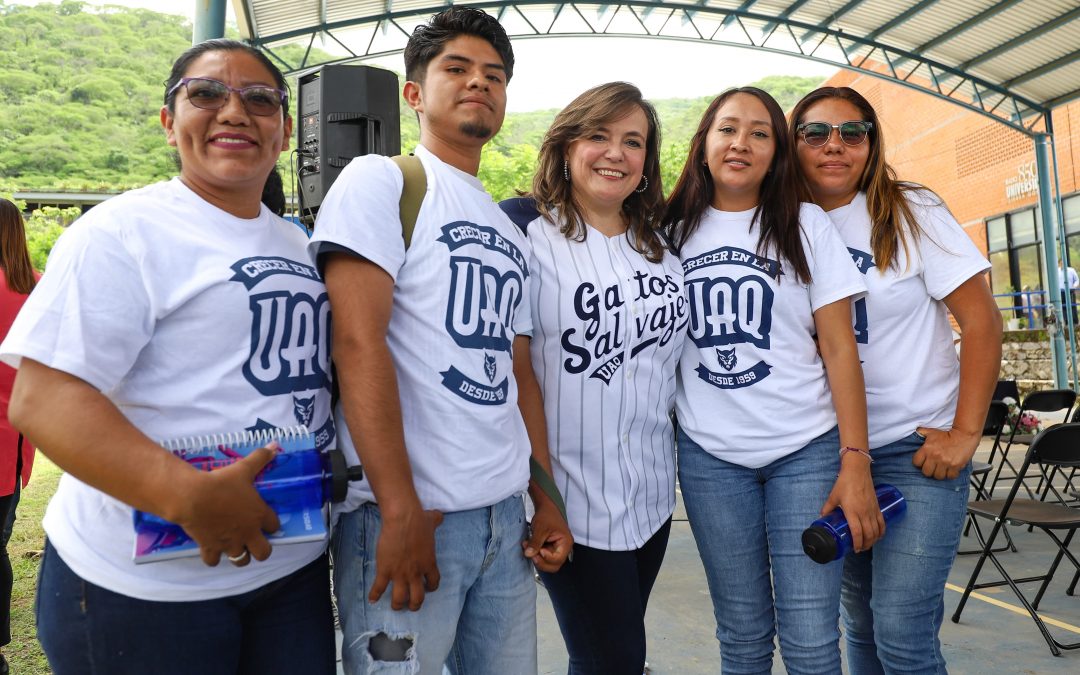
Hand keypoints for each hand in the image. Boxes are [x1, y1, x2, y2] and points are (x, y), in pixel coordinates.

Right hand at [172, 444, 280, 566]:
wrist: (194, 497)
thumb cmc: (222, 482)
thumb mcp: (243, 468)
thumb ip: (260, 458)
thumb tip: (275, 445)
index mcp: (259, 515)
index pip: (274, 526)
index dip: (271, 524)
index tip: (265, 521)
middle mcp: (248, 533)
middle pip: (264, 552)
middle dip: (260, 548)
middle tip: (254, 540)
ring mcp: (229, 543)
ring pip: (242, 561)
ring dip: (240, 555)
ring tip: (235, 547)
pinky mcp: (210, 548)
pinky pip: (213, 561)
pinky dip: (213, 557)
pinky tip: (211, 548)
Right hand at [369, 506, 443, 610]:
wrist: (403, 520)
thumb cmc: (418, 520)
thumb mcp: (432, 521)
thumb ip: (436, 521)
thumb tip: (439, 515)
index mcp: (429, 563)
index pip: (434, 582)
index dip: (431, 588)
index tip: (428, 589)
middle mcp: (416, 573)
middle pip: (418, 597)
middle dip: (415, 604)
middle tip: (411, 606)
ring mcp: (400, 574)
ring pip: (400, 598)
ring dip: (398, 605)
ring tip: (396, 607)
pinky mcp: (385, 571)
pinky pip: (380, 588)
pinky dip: (375, 595)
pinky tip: (372, 600)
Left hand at [522, 501, 572, 572]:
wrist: (546, 507)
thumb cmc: (547, 515)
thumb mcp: (540, 528)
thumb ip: (535, 542)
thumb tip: (528, 555)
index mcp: (566, 543)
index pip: (558, 559)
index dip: (547, 558)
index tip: (539, 550)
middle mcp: (563, 549)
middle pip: (553, 565)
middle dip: (541, 562)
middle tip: (531, 553)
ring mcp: (556, 549)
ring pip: (547, 563)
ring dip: (536, 558)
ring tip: (527, 546)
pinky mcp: (549, 549)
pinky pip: (542, 557)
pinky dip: (534, 554)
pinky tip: (528, 545)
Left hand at [820, 455, 882, 552]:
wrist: (857, 471)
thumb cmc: (844, 483)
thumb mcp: (833, 496)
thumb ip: (827, 508)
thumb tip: (822, 516)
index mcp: (852, 511)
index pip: (857, 532)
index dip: (857, 543)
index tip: (855, 549)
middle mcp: (864, 513)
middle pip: (868, 535)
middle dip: (865, 545)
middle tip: (860, 549)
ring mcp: (872, 510)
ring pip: (876, 530)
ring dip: (873, 540)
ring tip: (868, 544)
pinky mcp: (877, 506)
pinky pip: (882, 522)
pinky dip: (881, 531)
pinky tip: (879, 536)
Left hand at [913, 427, 978, 480]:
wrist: (964, 435)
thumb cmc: (947, 434)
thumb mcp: (931, 432)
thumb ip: (922, 433)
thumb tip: (916, 432)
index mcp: (927, 448)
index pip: (916, 463)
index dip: (919, 463)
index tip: (923, 462)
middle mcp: (935, 456)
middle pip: (926, 472)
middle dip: (929, 470)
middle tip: (933, 467)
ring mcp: (945, 462)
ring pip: (938, 476)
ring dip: (939, 473)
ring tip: (941, 469)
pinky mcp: (955, 466)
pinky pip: (950, 476)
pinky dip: (950, 474)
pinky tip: (950, 470)